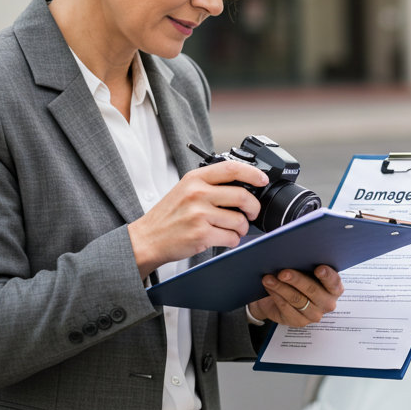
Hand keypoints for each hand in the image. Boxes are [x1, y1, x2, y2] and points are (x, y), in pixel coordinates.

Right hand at [128, 160, 267, 278]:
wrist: (148, 239)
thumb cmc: (168, 216)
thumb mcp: (185, 190)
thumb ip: (209, 185)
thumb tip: (241, 186)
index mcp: (195, 179)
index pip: (231, 169)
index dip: (252, 173)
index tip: (262, 179)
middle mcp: (197, 194)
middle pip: (242, 196)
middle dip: (253, 208)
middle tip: (252, 213)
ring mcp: (199, 214)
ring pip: (239, 220)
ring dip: (242, 228)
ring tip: (233, 229)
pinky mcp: (202, 234)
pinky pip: (231, 237)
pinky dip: (233, 240)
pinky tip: (224, 238)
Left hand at [248, 266, 344, 326]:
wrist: (284, 298)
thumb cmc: (300, 280)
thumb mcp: (307, 272)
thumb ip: (308, 267)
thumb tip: (296, 256)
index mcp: (334, 289)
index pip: (334, 282)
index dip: (327, 275)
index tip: (318, 268)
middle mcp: (327, 303)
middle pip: (312, 290)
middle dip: (296, 280)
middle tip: (283, 272)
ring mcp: (314, 315)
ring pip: (296, 299)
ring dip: (280, 287)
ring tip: (268, 278)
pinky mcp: (299, 322)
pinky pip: (286, 308)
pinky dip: (276, 296)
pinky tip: (269, 287)